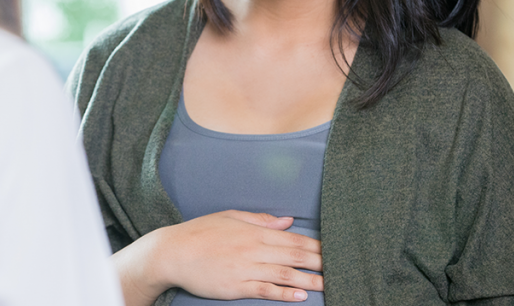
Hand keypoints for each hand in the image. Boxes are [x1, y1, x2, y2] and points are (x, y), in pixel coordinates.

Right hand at [113, 210, 322, 305]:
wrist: (173, 252)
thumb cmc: (200, 232)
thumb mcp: (230, 217)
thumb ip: (260, 219)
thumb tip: (287, 221)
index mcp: (253, 231)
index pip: (292, 238)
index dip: (315, 246)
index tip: (333, 250)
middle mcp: (253, 249)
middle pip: (294, 255)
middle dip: (320, 262)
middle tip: (341, 267)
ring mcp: (245, 268)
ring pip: (284, 274)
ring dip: (309, 279)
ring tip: (330, 285)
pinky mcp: (236, 286)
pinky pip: (265, 289)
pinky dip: (284, 293)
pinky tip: (300, 296)